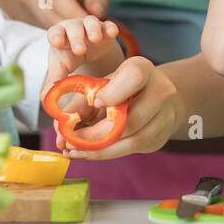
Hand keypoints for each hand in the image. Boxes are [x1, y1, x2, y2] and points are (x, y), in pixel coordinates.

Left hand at [39, 56, 179, 159]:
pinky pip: (133, 149)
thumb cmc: (121, 89)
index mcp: (142, 69)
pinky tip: (87, 153)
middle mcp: (160, 91)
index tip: (95, 102)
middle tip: (69, 141)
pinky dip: (107, 153)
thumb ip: (79, 104)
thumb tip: (60, 128)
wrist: (153, 98)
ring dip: (99, 149)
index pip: (134, 78)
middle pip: (132, 118)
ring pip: (133, 140)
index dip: (114, 93)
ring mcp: (164, 116)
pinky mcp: (160, 136)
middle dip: (96, 134)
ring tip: (74, 151)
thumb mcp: (101, 87)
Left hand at [47, 16, 122, 81]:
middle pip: (73, 27)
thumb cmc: (70, 58)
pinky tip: (112, 33)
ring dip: (93, 29)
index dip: (55, 35)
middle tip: (79, 50)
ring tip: (95, 39)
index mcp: (59, 36)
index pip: (54, 32)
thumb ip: (54, 81)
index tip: (57, 42)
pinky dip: (110, 28)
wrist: (89, 50)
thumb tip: (44, 98)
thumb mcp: (61, 69)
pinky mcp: (106, 29)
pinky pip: (108, 25)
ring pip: (91, 22)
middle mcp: (73, 28)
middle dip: (75, 37)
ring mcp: (90, 27)